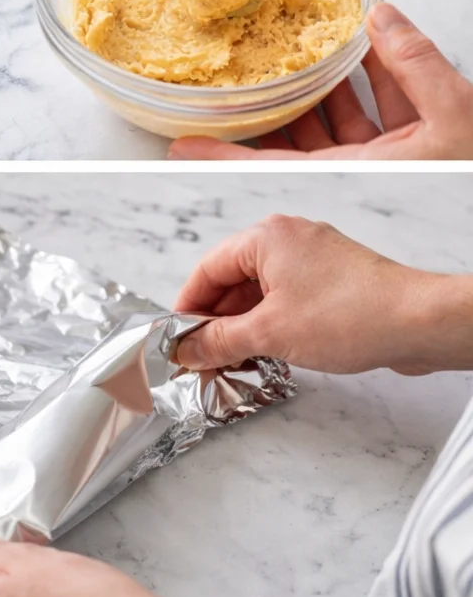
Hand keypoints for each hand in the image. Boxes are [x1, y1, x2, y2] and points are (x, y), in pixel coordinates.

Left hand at [168, 5, 472, 161]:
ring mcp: (383, 170)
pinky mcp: (406, 161)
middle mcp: (361, 178)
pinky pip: (368, 124)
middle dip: (264, 116)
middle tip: (227, 86)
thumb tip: (382, 17)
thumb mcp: (457, 118)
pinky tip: (354, 60)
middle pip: (293, 147)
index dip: (224, 154)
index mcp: (357, 177)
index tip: (179, 146)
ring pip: (330, 132)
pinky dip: (357, 93)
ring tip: (282, 60)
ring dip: (310, 97)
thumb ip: (417, 65)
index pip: (271, 166)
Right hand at [173, 214, 472, 376]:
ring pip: (262, 289)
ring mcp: (314, 256)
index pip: (208, 269)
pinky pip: (289, 295)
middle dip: (217, 319)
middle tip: (203, 357)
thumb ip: (220, 340)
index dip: (189, 307)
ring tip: (234, 360)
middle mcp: (288, 237)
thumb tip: (188, 348)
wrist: (417, 321)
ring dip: (245, 323)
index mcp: (266, 236)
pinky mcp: (334, 277)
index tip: (178, 339)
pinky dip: (273, 320)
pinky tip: (270, 349)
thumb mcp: (270, 332)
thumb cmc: (351, 314)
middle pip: (234, 278)